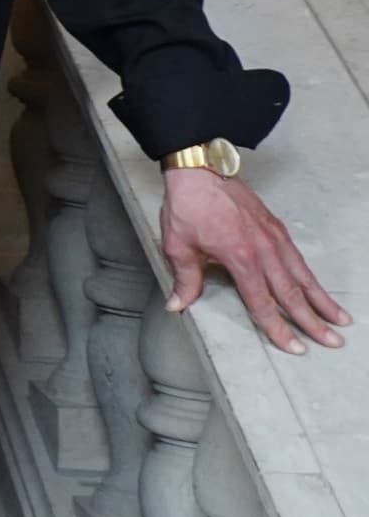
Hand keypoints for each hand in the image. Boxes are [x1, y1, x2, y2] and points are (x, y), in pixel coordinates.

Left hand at [160, 165, 349, 351]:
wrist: (201, 169)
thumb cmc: (188, 205)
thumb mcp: (177, 245)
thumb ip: (185, 279)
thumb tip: (177, 305)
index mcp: (241, 258)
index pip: (262, 302)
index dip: (278, 328)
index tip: (295, 347)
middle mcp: (264, 250)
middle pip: (292, 293)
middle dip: (313, 321)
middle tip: (333, 342)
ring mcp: (274, 238)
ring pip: (303, 276)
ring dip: (322, 300)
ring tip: (340, 320)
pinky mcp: (277, 228)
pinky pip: (298, 259)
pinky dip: (311, 276)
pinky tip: (317, 288)